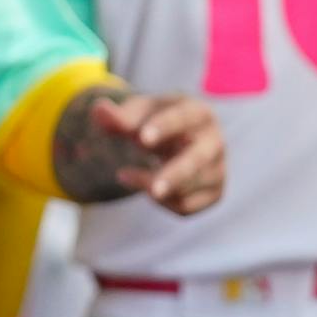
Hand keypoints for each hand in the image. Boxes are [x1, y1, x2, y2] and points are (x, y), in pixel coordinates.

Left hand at [94, 92, 224, 213]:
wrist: (173, 138)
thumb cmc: (153, 121)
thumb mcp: (135, 114)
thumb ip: (118, 116)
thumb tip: (99, 110)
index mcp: (198, 113)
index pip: (184, 119)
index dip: (164, 128)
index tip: (142, 138)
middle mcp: (214, 142)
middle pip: (197, 161)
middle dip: (174, 176)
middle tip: (154, 190)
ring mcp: (217, 169)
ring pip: (189, 189)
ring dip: (152, 186)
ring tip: (123, 174)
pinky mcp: (213, 193)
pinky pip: (186, 206)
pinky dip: (161, 203)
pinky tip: (144, 188)